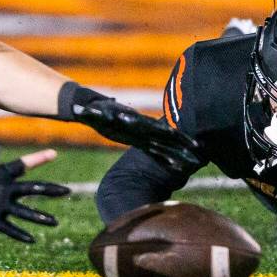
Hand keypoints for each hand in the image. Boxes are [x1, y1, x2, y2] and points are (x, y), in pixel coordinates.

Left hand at [73, 96, 201, 171]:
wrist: (98, 107)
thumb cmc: (93, 110)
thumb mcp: (90, 112)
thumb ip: (87, 113)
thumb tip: (79, 111)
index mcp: (133, 121)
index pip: (151, 126)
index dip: (164, 130)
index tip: (175, 133)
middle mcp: (143, 128)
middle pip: (165, 136)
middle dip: (181, 142)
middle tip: (197, 148)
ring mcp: (144, 135)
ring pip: (166, 145)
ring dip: (180, 152)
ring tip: (196, 160)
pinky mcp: (141, 142)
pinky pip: (157, 153)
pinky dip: (168, 160)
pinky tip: (180, 168)